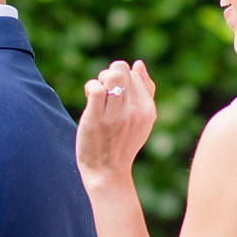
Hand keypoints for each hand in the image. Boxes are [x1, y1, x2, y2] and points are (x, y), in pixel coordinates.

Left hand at [77, 59, 156, 189]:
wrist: (107, 172)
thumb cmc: (122, 144)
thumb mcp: (143, 120)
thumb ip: (145, 91)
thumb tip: (139, 64)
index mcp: (147, 109)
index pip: (134, 72)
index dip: (121, 77)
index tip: (115, 94)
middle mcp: (134, 111)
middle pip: (120, 68)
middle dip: (109, 74)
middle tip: (104, 92)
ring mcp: (115, 116)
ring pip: (110, 76)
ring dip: (99, 80)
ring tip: (96, 94)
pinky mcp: (96, 120)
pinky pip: (95, 89)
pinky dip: (90, 88)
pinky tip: (88, 98)